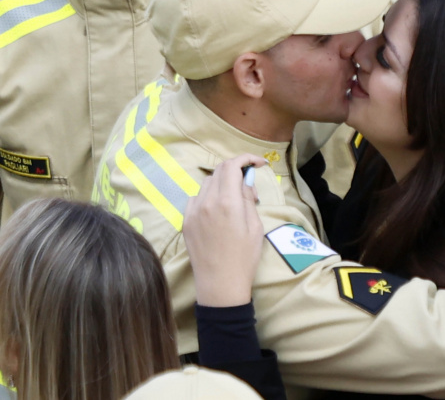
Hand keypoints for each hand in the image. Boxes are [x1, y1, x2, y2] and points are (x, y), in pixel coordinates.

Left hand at [184, 154, 266, 307]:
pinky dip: (209, 196)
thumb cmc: (244, 258)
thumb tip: (245, 182)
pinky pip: (196, 198)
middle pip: (219, 171)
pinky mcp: (186, 221)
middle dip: (236, 169)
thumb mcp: (255, 227)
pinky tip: (218, 210)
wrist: (220, 285)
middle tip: (249, 182)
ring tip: (234, 199)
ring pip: (207, 183)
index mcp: (227, 203)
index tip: (258, 163)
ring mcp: (193, 211)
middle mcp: (207, 202)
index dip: (246, 159)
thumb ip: (248, 199)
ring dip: (222, 183)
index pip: (232, 166)